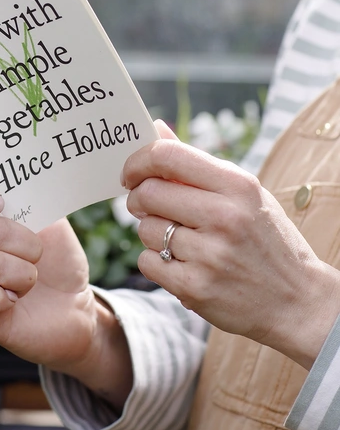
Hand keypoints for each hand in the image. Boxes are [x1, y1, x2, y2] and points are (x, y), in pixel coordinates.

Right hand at [0, 185, 132, 406]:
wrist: (75, 303)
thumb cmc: (56, 258)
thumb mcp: (47, 218)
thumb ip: (27, 197)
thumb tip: (19, 178)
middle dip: (26, 241)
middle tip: (36, 253)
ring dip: (24, 272)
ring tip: (29, 280)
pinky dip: (3, 298)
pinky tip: (14, 301)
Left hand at [124, 121, 339, 368]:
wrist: (298, 301)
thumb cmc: (264, 238)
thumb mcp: (243, 194)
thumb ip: (195, 164)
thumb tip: (155, 129)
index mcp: (238, 186)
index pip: (167, 156)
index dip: (137, 161)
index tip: (130, 173)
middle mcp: (224, 217)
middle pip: (148, 193)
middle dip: (138, 199)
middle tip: (148, 206)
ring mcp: (210, 255)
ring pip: (145, 229)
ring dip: (152, 233)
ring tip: (180, 240)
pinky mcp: (195, 288)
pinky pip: (147, 262)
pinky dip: (156, 262)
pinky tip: (182, 264)